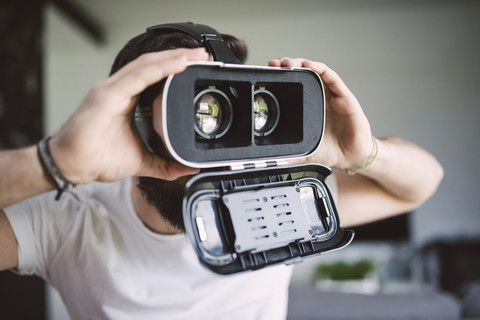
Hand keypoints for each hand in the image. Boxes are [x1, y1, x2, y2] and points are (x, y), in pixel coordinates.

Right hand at [49, 48, 209, 183]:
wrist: (72, 167)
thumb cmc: (97, 158)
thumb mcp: (141, 162)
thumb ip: (164, 164)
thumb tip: (187, 168)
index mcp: (126, 98)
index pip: (154, 75)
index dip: (175, 67)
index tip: (197, 66)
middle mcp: (119, 89)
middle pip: (153, 64)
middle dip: (179, 57)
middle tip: (202, 56)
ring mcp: (112, 89)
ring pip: (147, 65)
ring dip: (172, 58)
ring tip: (194, 56)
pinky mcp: (107, 96)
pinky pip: (137, 78)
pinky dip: (159, 69)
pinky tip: (177, 65)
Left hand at [268, 58, 373, 168]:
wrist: (351, 157)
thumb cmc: (330, 150)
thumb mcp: (303, 153)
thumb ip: (289, 154)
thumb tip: (270, 159)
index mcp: (309, 108)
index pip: (294, 87)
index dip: (282, 79)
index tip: (268, 73)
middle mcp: (321, 98)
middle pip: (304, 75)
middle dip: (288, 66)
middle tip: (275, 64)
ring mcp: (333, 96)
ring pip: (316, 72)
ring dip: (302, 63)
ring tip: (288, 62)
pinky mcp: (345, 97)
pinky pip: (332, 78)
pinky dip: (320, 69)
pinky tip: (309, 65)